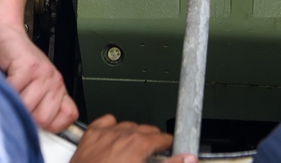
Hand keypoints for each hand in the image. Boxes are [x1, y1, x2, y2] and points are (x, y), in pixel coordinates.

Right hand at [0, 21, 77, 131]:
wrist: (6, 33)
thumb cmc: (15, 60)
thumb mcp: (33, 85)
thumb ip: (39, 105)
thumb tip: (35, 130)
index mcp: (58, 88)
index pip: (67, 118)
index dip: (48, 124)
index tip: (34, 118)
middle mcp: (54, 81)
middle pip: (42, 119)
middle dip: (24, 115)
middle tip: (16, 100)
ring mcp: (43, 73)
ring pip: (27, 108)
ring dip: (12, 102)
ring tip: (10, 90)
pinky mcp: (27, 66)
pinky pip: (15, 92)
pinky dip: (4, 90)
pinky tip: (4, 81)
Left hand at [72, 114, 194, 162]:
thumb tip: (189, 159)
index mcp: (139, 144)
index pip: (164, 138)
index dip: (169, 146)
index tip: (170, 150)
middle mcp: (124, 133)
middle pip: (148, 129)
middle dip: (152, 141)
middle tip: (153, 154)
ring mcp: (107, 132)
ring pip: (128, 125)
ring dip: (133, 135)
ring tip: (134, 150)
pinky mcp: (91, 134)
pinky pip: (107, 121)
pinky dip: (112, 128)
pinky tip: (114, 138)